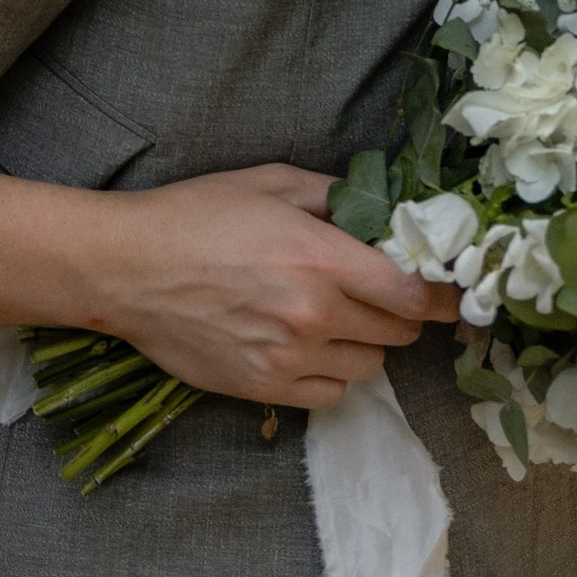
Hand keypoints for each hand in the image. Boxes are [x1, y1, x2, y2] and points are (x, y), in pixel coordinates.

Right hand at [86, 165, 453, 412]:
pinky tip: (313, 348)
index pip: (412, 292)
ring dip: (367, 343)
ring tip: (339, 319)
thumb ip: (334, 195)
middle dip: (400, 312)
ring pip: (370, 365)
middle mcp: (314, 314)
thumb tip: (382, 209)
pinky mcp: (265, 389)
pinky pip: (332, 393)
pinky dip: (335, 373)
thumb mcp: (269, 182)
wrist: (128, 270)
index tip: (448, 290)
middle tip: (381, 293)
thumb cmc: (195, 215)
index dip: (439, 292)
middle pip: (398, 331)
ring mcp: (289, 358)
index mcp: (320, 258)